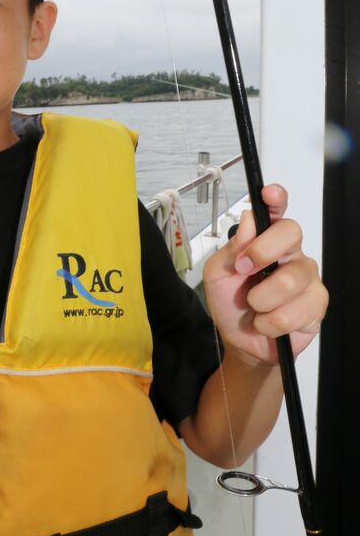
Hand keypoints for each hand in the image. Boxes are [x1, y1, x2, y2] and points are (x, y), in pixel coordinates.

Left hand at [202, 184, 328, 366]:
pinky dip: (272, 322)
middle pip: (291, 233)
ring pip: (290, 279)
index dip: (276, 199)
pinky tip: (267, 324)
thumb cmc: (232, 304)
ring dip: (261, 300)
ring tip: (254, 309)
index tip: (269, 193)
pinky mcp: (317, 304)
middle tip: (243, 270)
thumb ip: (232, 249)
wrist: (241, 342)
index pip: (277, 212)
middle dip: (262, 251)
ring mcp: (307, 278)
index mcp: (266, 241)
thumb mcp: (218, 275)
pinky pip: (296, 310)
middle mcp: (291, 254)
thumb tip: (248, 220)